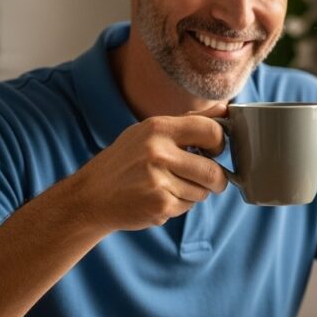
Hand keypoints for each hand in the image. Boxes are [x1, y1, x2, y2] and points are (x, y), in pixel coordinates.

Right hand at [71, 105, 228, 231]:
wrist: (91, 196)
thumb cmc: (125, 161)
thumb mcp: (149, 132)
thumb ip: (189, 121)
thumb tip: (225, 110)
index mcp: (158, 127)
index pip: (212, 131)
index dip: (220, 143)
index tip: (214, 150)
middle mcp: (158, 152)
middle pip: (213, 171)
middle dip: (217, 179)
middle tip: (209, 180)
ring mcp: (158, 180)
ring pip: (202, 192)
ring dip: (194, 193)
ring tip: (170, 187)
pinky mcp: (159, 205)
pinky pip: (188, 206)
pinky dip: (180, 205)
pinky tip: (159, 198)